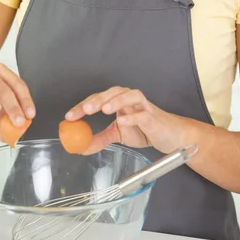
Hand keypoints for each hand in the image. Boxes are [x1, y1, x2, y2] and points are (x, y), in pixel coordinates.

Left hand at [65, 86, 191, 154]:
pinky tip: (122, 121)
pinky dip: (132, 116)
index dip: (82, 106)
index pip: (98, 99)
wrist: (169, 137)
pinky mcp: (153, 117)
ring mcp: (143, 106)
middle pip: (113, 92)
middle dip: (98, 99)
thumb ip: (100, 139)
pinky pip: (143, 114)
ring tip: (103, 109)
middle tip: (86, 109)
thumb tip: (80, 147)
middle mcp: (130, 99)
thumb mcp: (118, 134)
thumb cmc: (145, 130)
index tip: (69, 117)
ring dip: (116, 101)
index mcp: (119, 101)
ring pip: (130, 96)